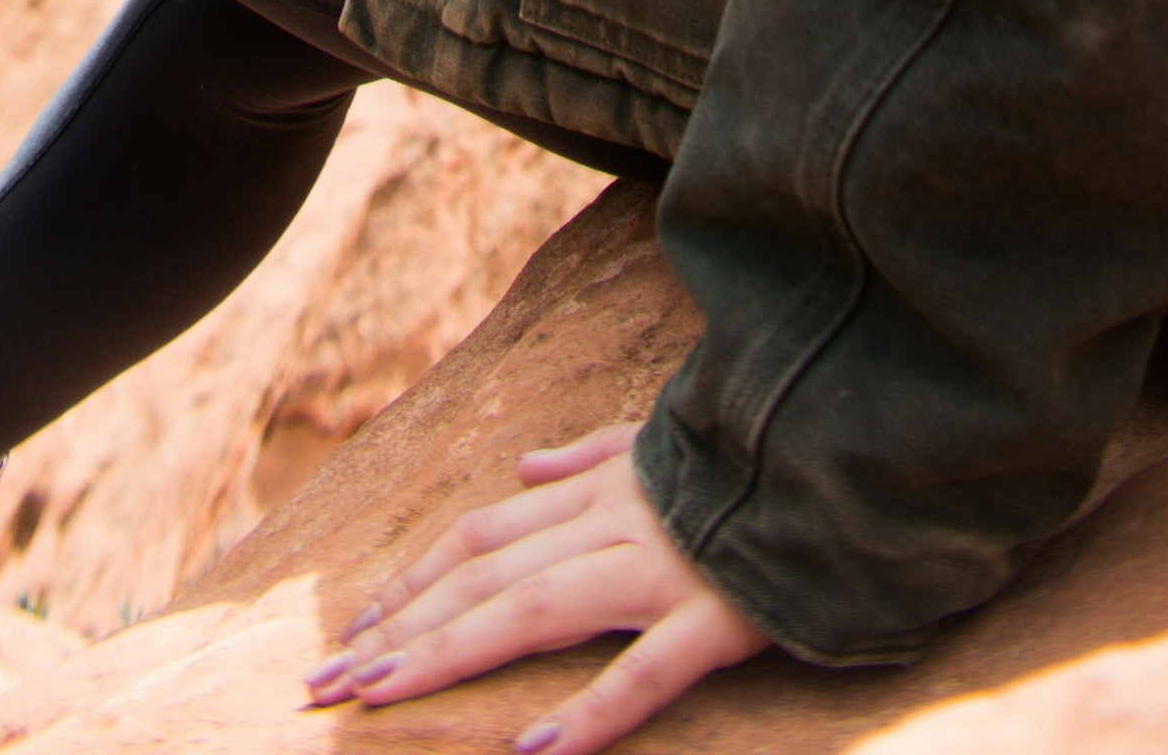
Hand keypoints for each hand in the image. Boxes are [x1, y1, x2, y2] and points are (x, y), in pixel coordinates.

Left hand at [304, 421, 772, 751]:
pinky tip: (536, 752)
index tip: (348, 634)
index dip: (411, 583)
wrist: (845, 444)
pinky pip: (647, 669)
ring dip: (445, 656)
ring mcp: (661, 568)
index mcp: (600, 491)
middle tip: (322, 685)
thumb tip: (524, 471)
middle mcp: (613, 524)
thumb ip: (590, 459)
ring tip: (376, 701)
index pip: (481, 538)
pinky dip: (591, 711)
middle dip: (395, 631)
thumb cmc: (756, 458)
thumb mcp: (663, 444)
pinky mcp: (718, 616)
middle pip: (483, 577)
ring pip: (534, 611)